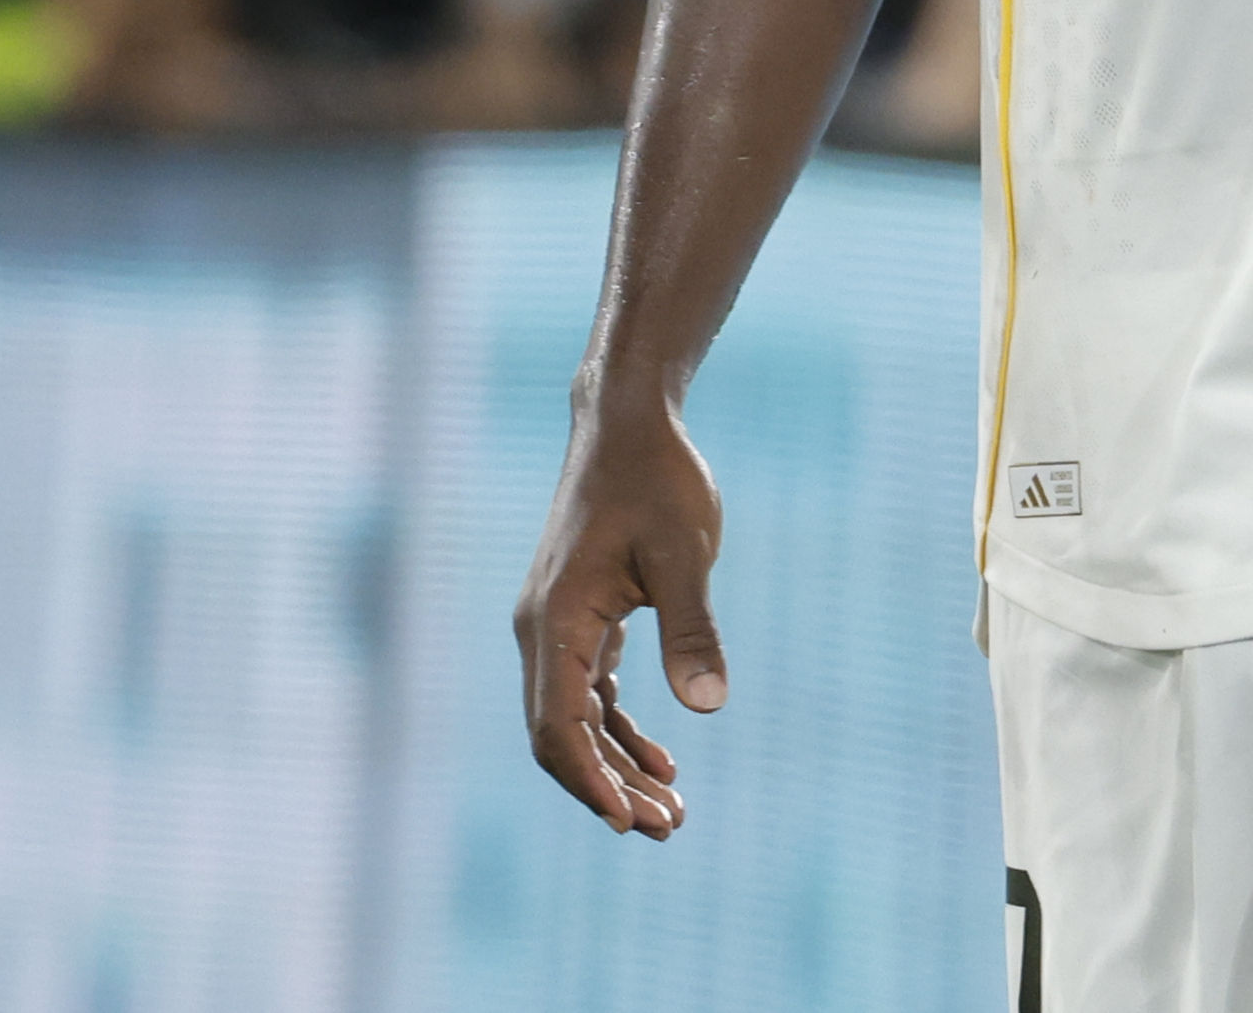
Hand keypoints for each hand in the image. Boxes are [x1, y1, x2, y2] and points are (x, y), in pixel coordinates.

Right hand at [517, 397, 728, 837]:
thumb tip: (708, 706)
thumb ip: (692, 628)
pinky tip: (663, 763)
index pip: (558, 726)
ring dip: (616, 769)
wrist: (629, 423)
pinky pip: (591, 694)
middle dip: (608, 789)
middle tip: (667, 829)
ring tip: (670, 814)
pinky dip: (620, 733)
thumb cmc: (656, 479)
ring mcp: (558, 628)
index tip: (628, 822)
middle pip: (561, 737)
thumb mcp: (685, 552)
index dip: (589, 781)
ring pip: (576, 722)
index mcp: (555, 621)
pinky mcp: (581, 620)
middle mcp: (543, 632)